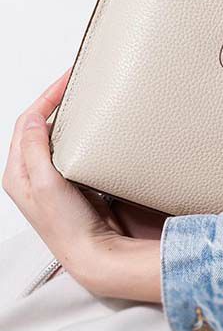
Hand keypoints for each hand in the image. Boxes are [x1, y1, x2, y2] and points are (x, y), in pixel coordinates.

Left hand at [2, 68, 160, 301]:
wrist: (92, 252)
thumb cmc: (67, 225)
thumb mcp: (46, 184)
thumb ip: (35, 150)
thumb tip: (35, 118)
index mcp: (18, 172)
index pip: (28, 121)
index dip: (47, 96)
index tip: (68, 78)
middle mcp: (32, 172)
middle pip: (39, 124)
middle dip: (56, 99)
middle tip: (78, 82)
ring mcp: (52, 177)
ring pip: (57, 135)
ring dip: (69, 115)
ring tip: (87, 99)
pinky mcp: (72, 180)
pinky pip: (73, 147)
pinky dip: (82, 132)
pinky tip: (96, 128)